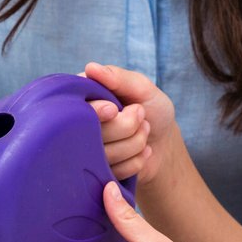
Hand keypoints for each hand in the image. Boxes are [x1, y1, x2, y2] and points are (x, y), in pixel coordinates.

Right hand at [85, 62, 177, 185]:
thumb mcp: (141, 87)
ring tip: (144, 131)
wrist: (164, 141)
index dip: (97, 111)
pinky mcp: (100, 173)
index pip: (78, 108)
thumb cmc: (152, 108)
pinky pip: (116, 171)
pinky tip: (142, 151)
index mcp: (86, 100)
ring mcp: (89, 153)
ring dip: (136, 142)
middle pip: (95, 133)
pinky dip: (136, 160)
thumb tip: (90, 68)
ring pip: (106, 154)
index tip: (115, 109)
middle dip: (127, 125)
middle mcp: (81, 126)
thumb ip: (118, 78)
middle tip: (141, 114)